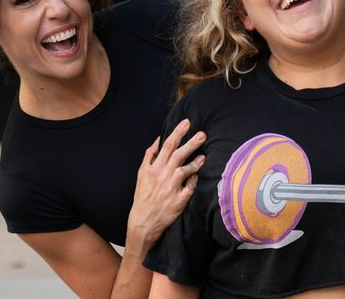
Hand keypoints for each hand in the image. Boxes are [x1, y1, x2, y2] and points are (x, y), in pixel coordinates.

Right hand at [128, 119, 205, 248]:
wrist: (143, 222)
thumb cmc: (143, 196)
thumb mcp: (141, 174)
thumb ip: (149, 156)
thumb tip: (158, 140)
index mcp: (153, 168)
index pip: (167, 146)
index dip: (177, 132)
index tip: (187, 122)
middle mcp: (162, 176)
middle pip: (178, 155)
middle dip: (191, 142)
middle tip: (202, 134)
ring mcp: (170, 189)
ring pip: (185, 170)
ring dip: (195, 162)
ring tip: (203, 156)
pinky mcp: (178, 201)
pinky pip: (189, 188)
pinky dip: (193, 181)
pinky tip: (197, 176)